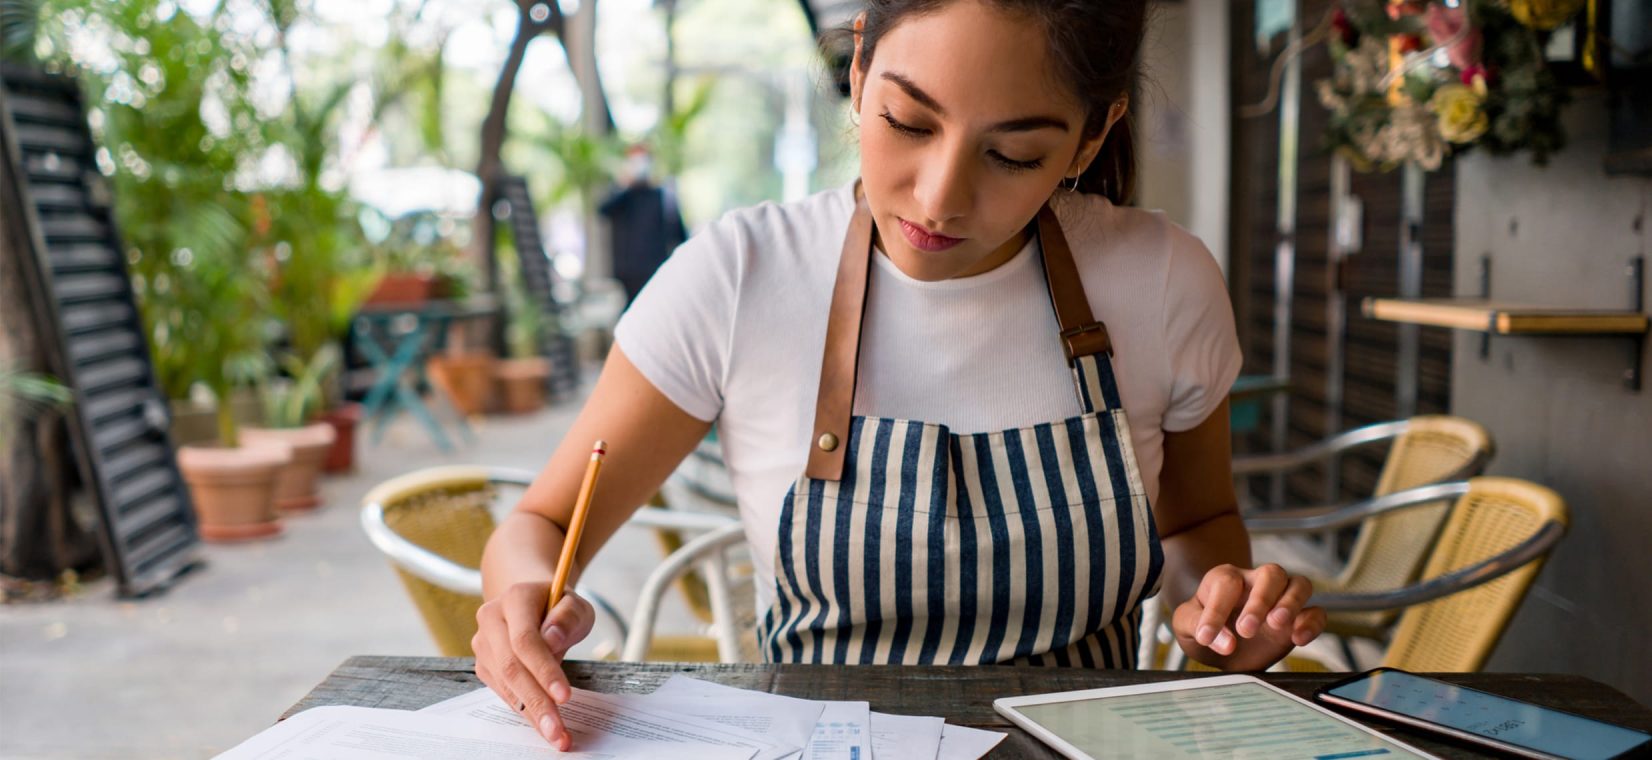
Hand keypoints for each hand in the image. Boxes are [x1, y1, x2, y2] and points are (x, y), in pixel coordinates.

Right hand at [472, 583, 594, 749]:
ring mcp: (483, 644)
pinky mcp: (484, 665)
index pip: (525, 639)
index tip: (565, 696)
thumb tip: (552, 640)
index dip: (544, 670)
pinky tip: (543, 724)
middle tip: (557, 730)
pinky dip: (524, 710)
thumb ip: (569, 617)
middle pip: (511, 667)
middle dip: (537, 702)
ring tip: (556, 735)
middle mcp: (491, 620)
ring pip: (505, 684)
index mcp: (514, 599)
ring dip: (531, 713)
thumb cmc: (558, 606)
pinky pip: (504, 692)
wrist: (532, 604)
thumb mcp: (576, 604)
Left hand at [1172, 563, 1326, 670]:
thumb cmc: (1203, 627)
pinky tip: (1298, 639)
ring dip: (1291, 603)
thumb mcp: (1185, 626)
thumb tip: (1226, 642)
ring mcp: (1281, 599)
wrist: (1222, 645)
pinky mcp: (1298, 619)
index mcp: (1225, 579)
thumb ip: (1196, 627)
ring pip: (1299, 584)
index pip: (1226, 583)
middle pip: (1272, 573)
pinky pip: (1317, 612)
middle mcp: (1256, 583)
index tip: (1206, 637)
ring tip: (1277, 624)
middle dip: (1261, 600)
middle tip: (1246, 629)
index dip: (1216, 610)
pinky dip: (1312, 623)